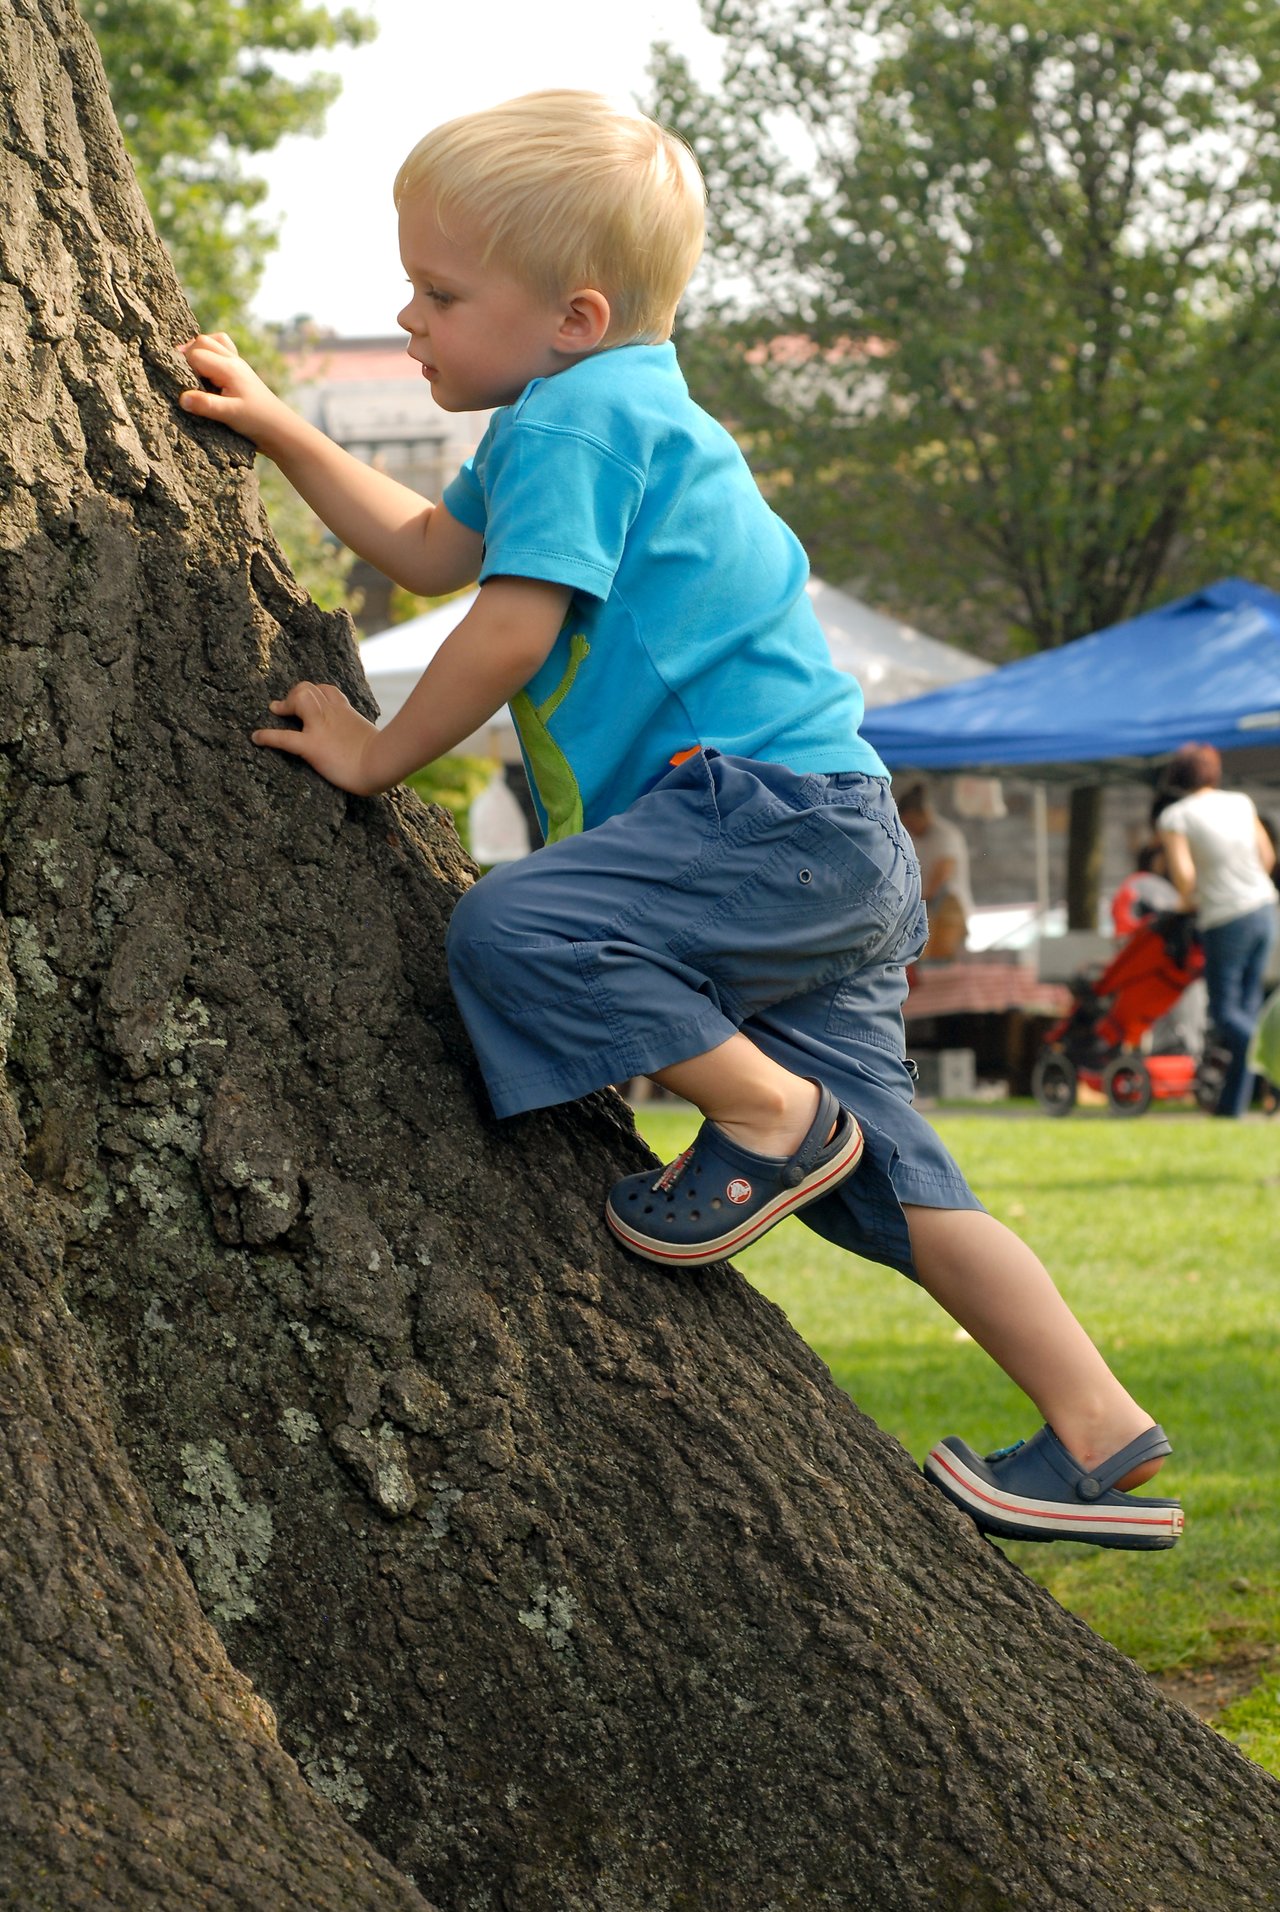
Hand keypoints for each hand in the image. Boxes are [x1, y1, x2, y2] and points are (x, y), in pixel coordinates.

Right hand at [176, 333, 294, 452]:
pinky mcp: (239, 372)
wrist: (280, 428)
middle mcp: (233, 360)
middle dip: (187, 353)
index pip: (196, 354)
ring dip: (199, 350)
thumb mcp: (230, 415)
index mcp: (229, 368)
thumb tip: (183, 398)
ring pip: (213, 341)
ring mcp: (237, 364)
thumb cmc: (257, 421)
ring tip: (191, 369)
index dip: (182, 366)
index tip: (178, 382)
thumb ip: (206, 405)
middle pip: (202, 341)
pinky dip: (211, 353)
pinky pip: (222, 350)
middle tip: (180, 374)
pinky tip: (207, 371)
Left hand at [252, 682, 386, 795]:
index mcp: (345, 712)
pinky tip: (256, 738)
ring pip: (299, 699)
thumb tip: (370, 749)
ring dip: (285, 704)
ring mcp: (320, 728)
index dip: (314, 692)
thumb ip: (362, 737)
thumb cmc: (385, 756)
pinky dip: (268, 736)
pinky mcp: (312, 746)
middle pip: (308, 688)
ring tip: (277, 712)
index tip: (309, 700)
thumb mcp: (374, 738)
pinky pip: (284, 737)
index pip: (326, 691)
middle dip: (295, 694)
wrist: (384, 762)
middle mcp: (331, 714)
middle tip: (287, 708)